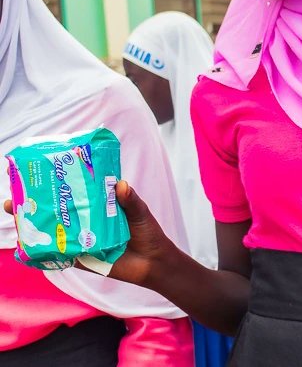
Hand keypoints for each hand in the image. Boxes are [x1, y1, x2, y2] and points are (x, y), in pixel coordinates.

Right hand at [4, 180, 173, 288]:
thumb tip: (121, 185)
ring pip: (55, 231)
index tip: (39, 172)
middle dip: (35, 203)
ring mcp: (82, 239)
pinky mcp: (83, 258)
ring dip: (35, 226)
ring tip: (16, 216)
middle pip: (58, 210)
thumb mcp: (140, 212)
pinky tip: (28, 246)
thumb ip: (130, 200)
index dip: (58, 182)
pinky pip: (61, 255)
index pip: (76, 190)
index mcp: (98, 205)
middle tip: (13, 198)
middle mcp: (87, 220)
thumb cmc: (148, 233)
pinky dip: (45, 251)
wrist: (153, 263)